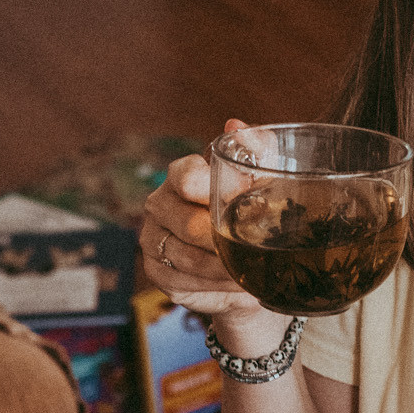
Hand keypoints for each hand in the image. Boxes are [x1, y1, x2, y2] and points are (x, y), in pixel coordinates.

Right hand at [139, 121, 293, 358]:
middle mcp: (159, 204)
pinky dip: (215, 286)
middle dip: (228, 239)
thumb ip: (256, 151)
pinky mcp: (156, 272)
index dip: (212, 191)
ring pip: (188, 257)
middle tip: (259, 246)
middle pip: (190, 225)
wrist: (241, 262)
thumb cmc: (249, 212)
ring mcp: (152, 239)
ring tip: (255, 269)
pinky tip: (237, 283)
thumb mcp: (261, 179)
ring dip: (225, 267)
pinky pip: (184, 281)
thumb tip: (236, 127)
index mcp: (181, 175)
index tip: (242, 203)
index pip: (186, 177)